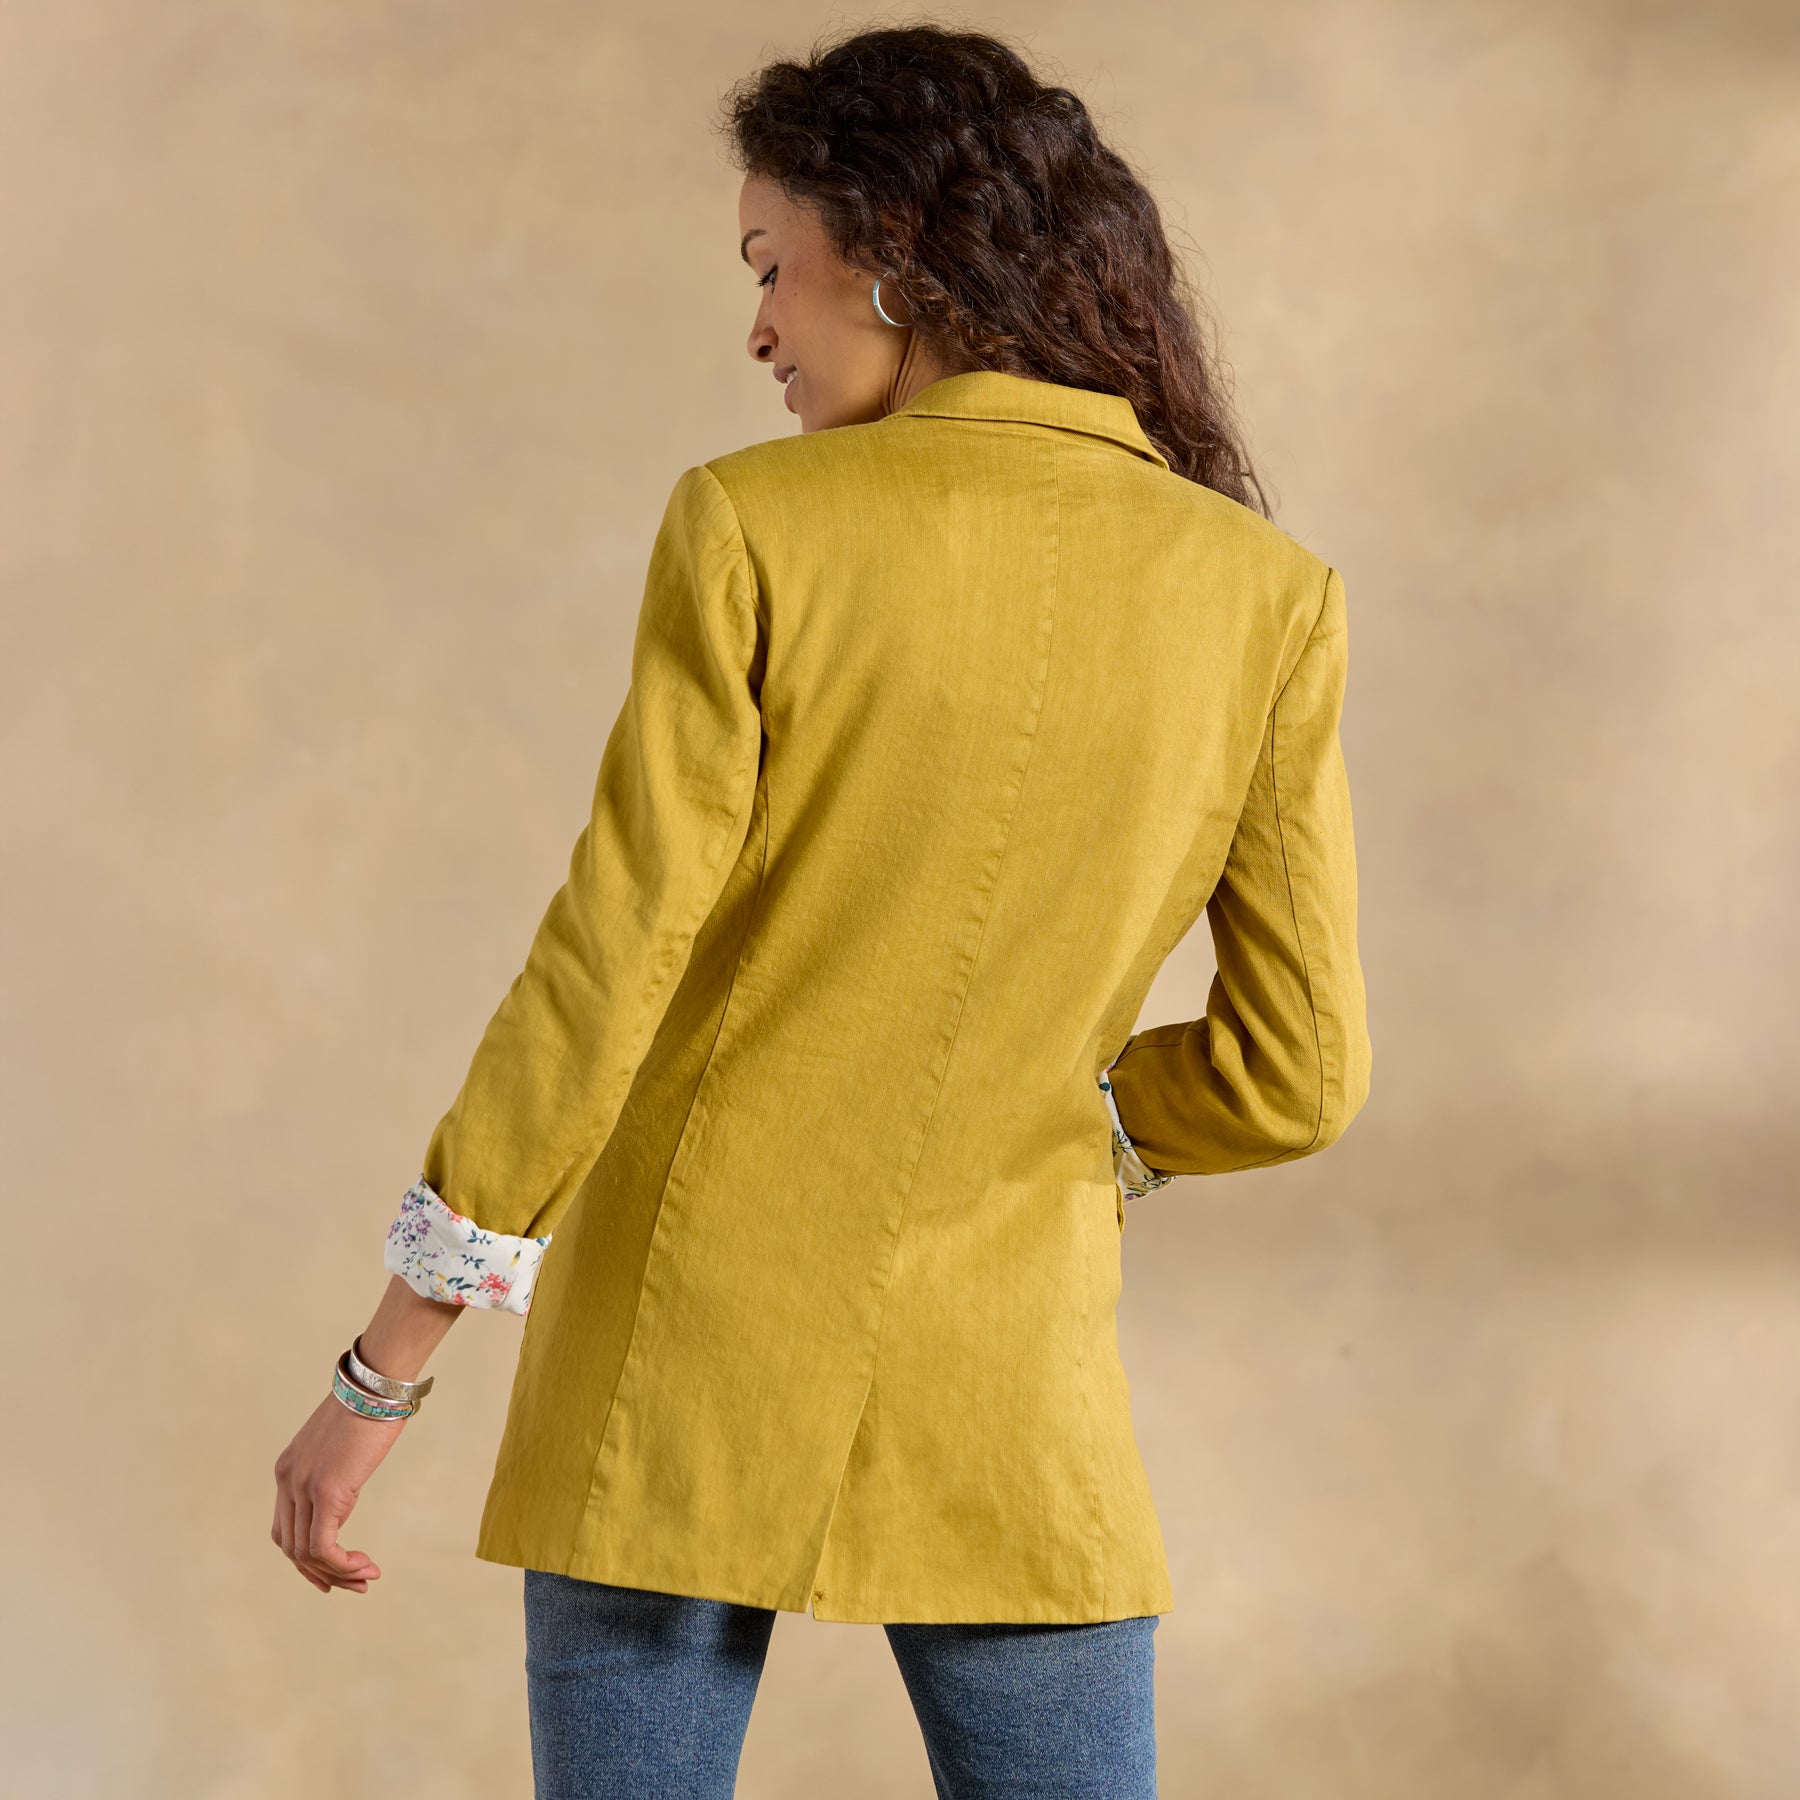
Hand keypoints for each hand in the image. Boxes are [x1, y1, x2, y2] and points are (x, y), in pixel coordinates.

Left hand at [272, 1390, 406, 1593]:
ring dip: (338, 1573)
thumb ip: (333, 1475)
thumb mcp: (340, 1447)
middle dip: (323, 1574)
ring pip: (306, 1553)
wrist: (376, 1384)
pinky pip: (323, 1547)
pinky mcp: (326, 1491)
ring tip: (367, 1577)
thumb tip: (341, 1501)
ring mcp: (304, 1487)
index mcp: (287, 1470)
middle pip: (291, 1548)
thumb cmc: (369, 1406)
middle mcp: (287, 1481)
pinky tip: (364, 1566)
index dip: (306, 1560)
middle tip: (356, 1584)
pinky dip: (341, 1565)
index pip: (285, 1530)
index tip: (336, 1572)